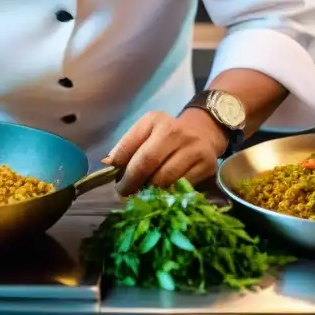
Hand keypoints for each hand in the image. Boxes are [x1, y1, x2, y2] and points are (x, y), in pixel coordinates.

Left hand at [105, 109, 227, 196]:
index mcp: (154, 120)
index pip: (130, 145)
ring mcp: (193, 148)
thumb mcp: (145, 132)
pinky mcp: (206, 165)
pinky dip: (168, 194)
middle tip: (125, 194)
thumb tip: (108, 165)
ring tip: (144, 194)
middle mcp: (175, 131)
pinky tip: (163, 194)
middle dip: (132, 182)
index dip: (119, 167)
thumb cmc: (165, 137)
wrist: (203, 134)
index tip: (114, 181)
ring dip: (150, 191)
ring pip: (164, 179)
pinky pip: (181, 187)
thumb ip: (127, 147)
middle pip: (147, 162)